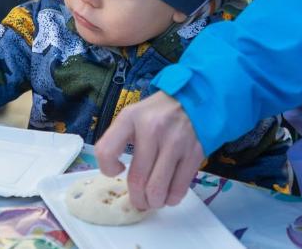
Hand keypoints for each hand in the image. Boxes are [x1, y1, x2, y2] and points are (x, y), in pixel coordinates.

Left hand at [94, 90, 204, 210]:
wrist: (194, 99)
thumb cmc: (157, 113)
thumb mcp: (132, 115)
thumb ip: (119, 139)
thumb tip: (115, 174)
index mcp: (131, 118)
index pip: (106, 151)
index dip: (107, 169)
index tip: (117, 171)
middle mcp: (152, 129)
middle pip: (137, 179)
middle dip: (137, 199)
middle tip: (139, 202)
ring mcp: (176, 142)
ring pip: (158, 189)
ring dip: (154, 202)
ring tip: (153, 200)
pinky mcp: (194, 153)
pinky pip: (179, 188)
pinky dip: (171, 199)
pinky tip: (168, 195)